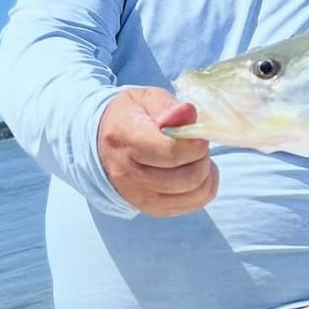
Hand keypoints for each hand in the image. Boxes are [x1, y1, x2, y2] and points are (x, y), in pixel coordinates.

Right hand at [98, 88, 218, 215]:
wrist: (102, 143)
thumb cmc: (130, 117)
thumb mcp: (145, 99)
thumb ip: (167, 106)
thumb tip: (188, 113)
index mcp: (125, 140)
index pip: (171, 152)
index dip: (195, 144)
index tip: (197, 134)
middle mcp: (128, 174)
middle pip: (187, 177)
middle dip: (202, 158)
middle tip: (197, 145)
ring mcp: (138, 196)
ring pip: (194, 193)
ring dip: (206, 173)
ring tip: (196, 157)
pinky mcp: (150, 209)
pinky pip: (193, 204)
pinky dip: (205, 188)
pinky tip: (196, 171)